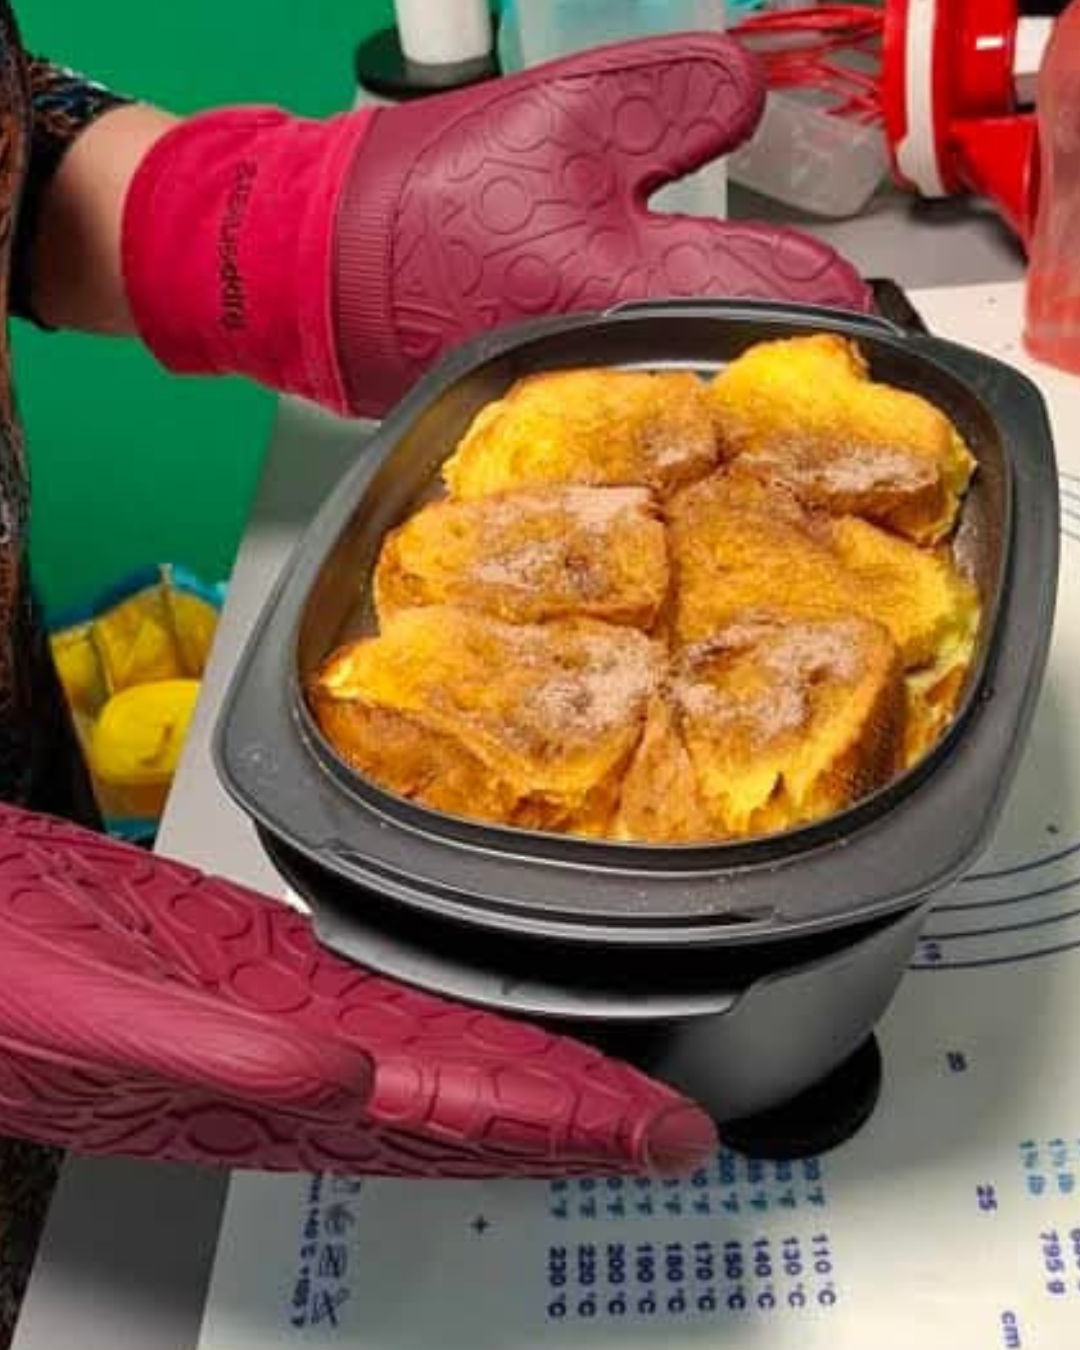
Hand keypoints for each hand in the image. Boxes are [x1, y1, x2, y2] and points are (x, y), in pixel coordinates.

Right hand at [0, 803, 714, 1176]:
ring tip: (610, 1092)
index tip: (650, 1139)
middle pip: (462, 1104)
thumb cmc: (0, 986)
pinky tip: (484, 1028)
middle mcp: (296, 1067)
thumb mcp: (88, 1018)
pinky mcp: (259, 971)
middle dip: (571, 1120)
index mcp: (269, 1088)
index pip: (450, 1118)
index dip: (556, 1129)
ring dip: (525, 1079)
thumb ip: (220, 1054)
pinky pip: (378, 1009)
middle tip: (671, 1131)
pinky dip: (448, 1025)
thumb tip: (350, 1074)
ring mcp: (283, 1022)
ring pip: (432, 1062)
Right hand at [124, 33, 870, 418]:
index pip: (785, 305)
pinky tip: (656, 349)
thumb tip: (752, 97)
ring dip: (722, 362)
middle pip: (743, 371)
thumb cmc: (424, 197)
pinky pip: (627, 404)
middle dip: (784, 342)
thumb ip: (672, 103)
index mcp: (629, 294)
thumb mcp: (560, 112)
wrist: (306, 269)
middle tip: (817, 317)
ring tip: (740, 328)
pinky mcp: (538, 415)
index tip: (867, 293)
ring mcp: (575, 409)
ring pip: (687, 397)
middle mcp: (612, 375)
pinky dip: (656, 378)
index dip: (842, 295)